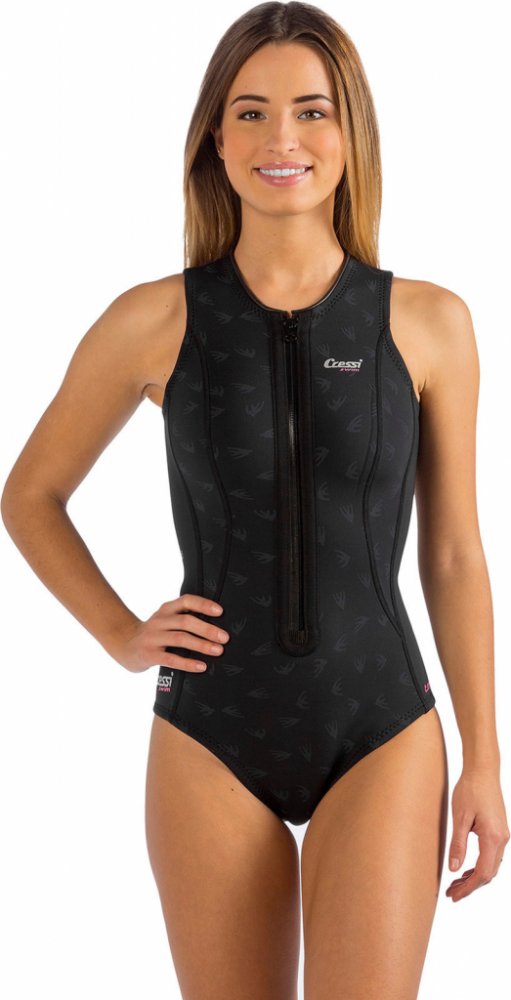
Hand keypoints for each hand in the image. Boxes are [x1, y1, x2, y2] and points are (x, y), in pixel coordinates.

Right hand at [108, 593, 228, 673]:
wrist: (123, 644)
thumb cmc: (154, 633)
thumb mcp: (165, 620)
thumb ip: (183, 618)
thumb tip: (217, 624)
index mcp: (165, 610)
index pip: (186, 601)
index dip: (203, 605)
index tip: (220, 611)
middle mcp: (159, 621)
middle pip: (186, 621)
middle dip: (207, 629)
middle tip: (225, 637)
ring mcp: (152, 638)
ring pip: (180, 638)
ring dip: (202, 645)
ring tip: (218, 650)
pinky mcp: (148, 655)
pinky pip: (171, 659)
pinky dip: (188, 663)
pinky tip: (202, 666)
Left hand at [445, 765, 509, 901]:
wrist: (483, 771)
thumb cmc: (470, 789)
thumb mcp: (460, 817)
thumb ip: (458, 844)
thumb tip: (454, 869)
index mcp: (493, 837)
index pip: (482, 873)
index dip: (468, 888)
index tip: (454, 895)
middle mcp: (502, 839)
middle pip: (488, 873)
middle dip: (470, 886)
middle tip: (451, 893)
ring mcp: (503, 835)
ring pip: (491, 866)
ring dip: (475, 878)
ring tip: (455, 883)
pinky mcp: (499, 831)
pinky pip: (492, 856)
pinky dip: (479, 866)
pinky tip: (466, 868)